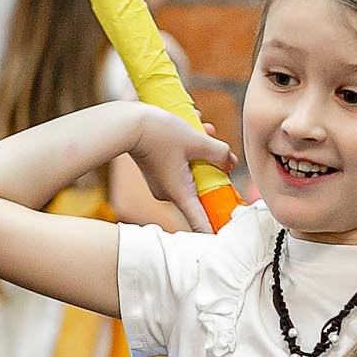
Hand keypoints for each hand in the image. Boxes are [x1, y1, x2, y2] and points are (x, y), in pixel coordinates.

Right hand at [128, 106, 235, 232]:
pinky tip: (191, 127)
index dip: (216, 230)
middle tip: (215, 145)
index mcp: (180, 194)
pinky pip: (182, 164)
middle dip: (214, 166)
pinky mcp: (159, 171)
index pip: (201, 223)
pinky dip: (190, 147)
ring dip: (203, 151)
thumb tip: (230, 161)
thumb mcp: (196, 140)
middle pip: (203, 189)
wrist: (126, 123)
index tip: (229, 233)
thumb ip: (219, 152)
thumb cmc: (158, 133)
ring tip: (202, 128)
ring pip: (194, 171)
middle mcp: (170, 193)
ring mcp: (163, 183)